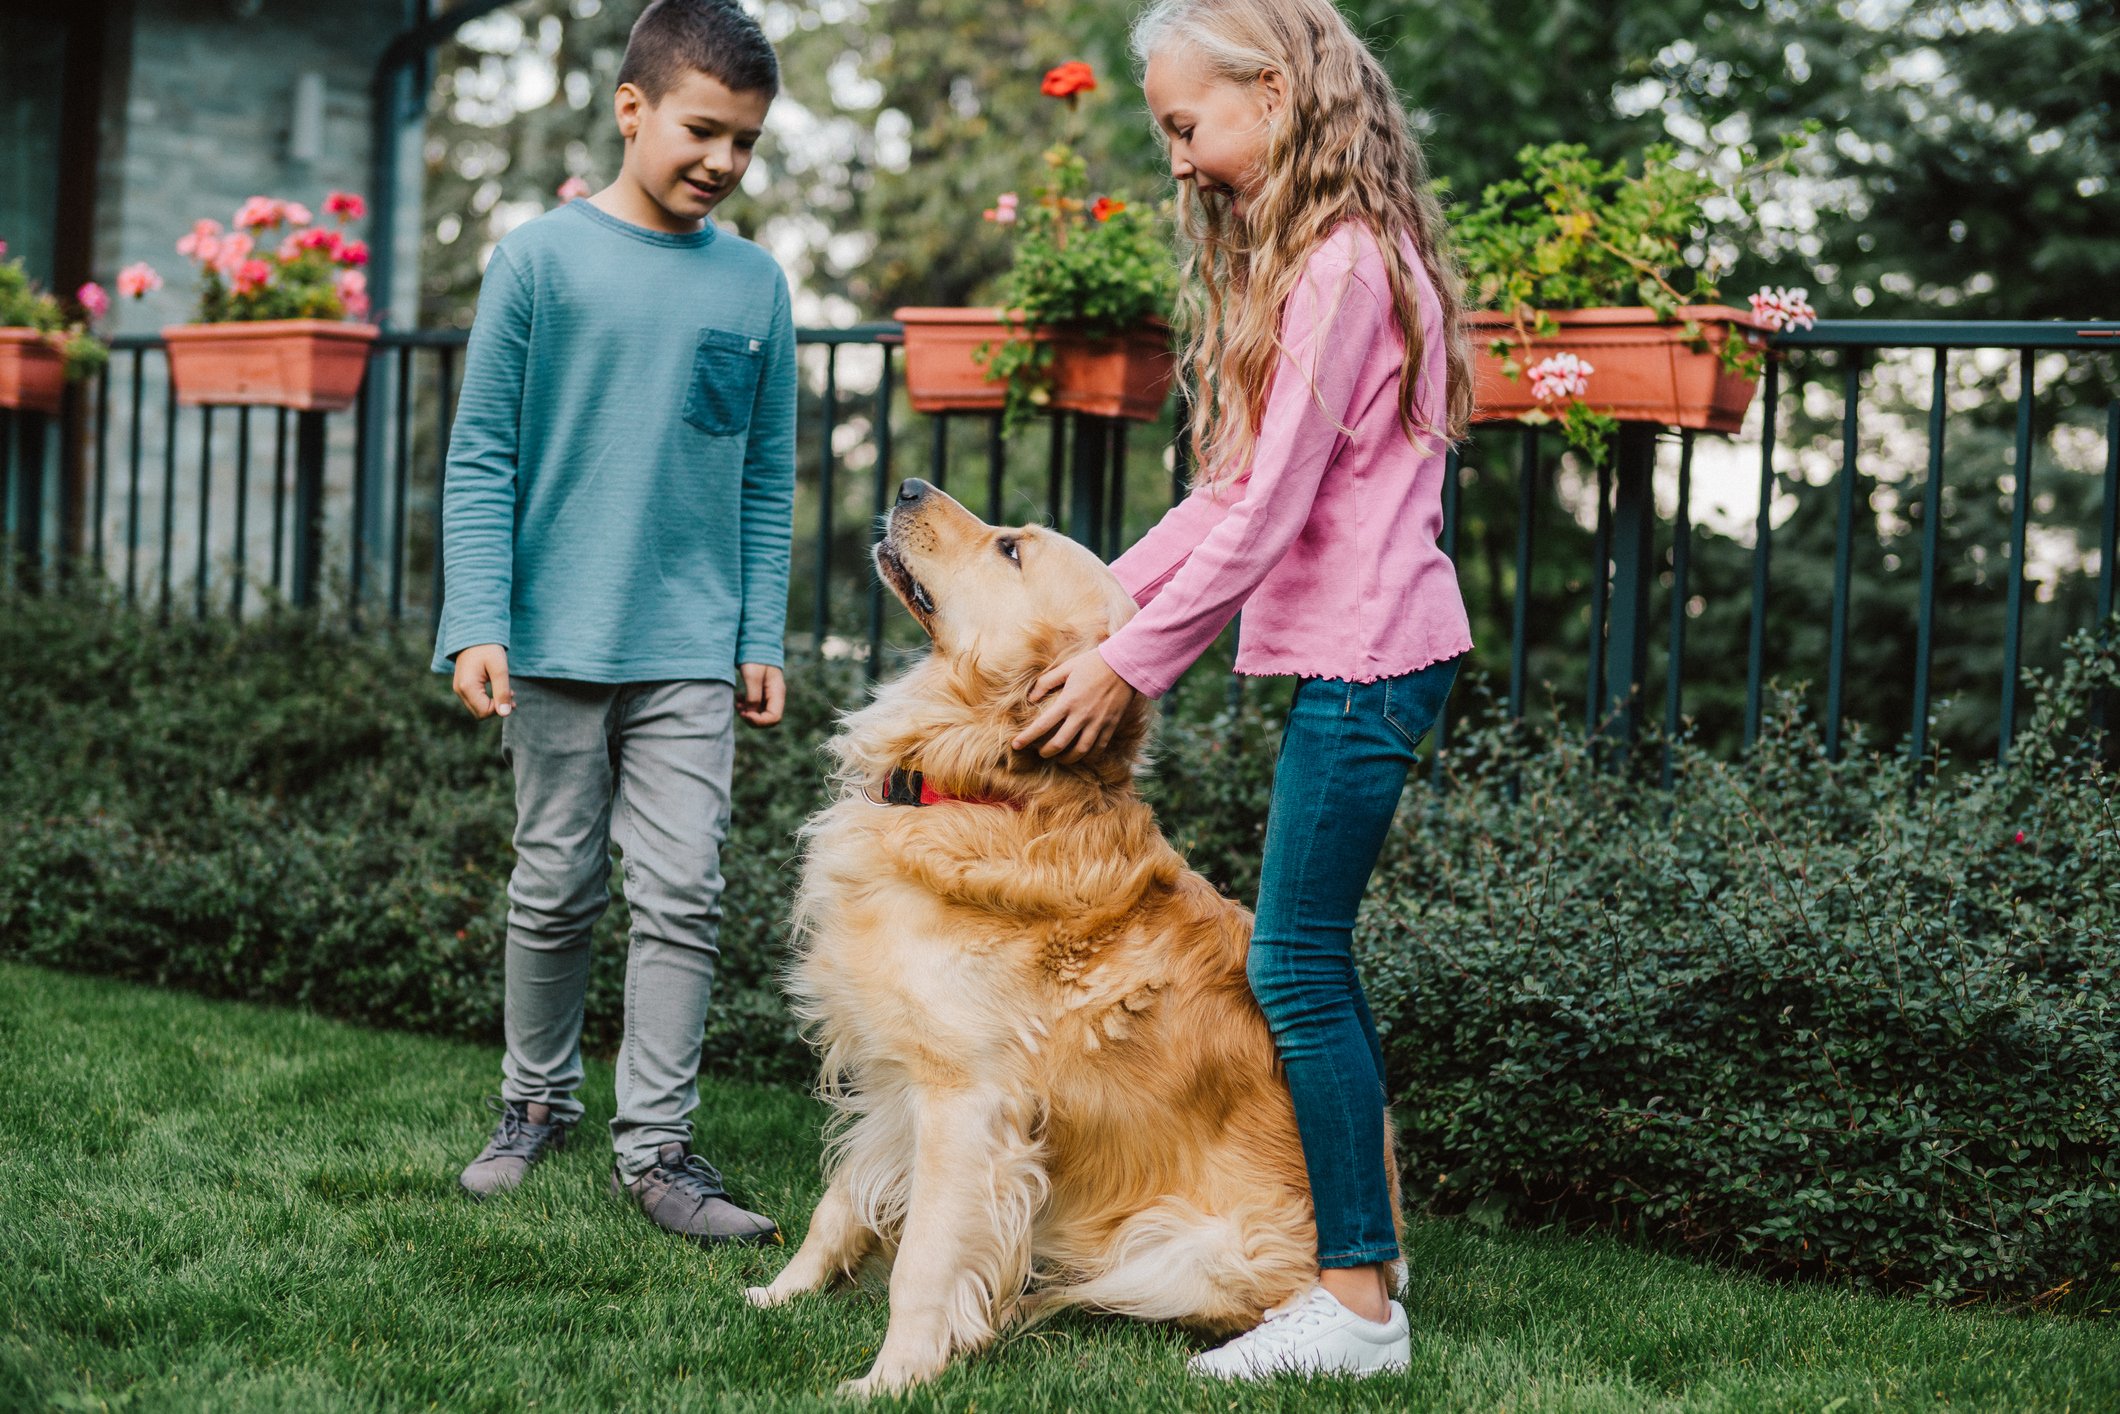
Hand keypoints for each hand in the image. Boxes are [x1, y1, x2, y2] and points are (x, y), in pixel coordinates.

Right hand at [452, 643, 511, 719]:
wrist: (474, 633)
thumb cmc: (488, 649)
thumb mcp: (500, 669)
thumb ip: (502, 692)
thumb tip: (505, 714)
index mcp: (467, 687)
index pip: (484, 712)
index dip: (499, 708)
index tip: (512, 695)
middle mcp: (459, 690)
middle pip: (479, 713)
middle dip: (497, 708)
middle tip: (513, 695)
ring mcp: (459, 688)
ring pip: (477, 708)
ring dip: (493, 704)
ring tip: (510, 692)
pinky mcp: (462, 685)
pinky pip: (475, 700)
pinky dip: (488, 699)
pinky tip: (500, 688)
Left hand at [738, 663, 785, 727]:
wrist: (755, 644)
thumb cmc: (755, 658)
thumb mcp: (752, 676)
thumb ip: (753, 696)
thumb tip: (750, 713)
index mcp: (777, 692)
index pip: (774, 718)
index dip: (759, 721)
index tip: (745, 713)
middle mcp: (775, 696)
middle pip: (768, 719)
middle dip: (752, 718)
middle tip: (739, 709)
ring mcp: (768, 695)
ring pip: (760, 714)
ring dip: (748, 713)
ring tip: (737, 703)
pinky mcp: (761, 693)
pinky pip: (755, 707)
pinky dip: (746, 707)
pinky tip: (738, 698)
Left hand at [1010, 647, 1138, 763]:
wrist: (1125, 664)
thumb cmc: (1093, 663)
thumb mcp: (1066, 667)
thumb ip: (1046, 683)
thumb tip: (1031, 698)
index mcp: (1068, 701)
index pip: (1042, 725)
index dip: (1027, 738)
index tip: (1016, 745)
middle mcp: (1082, 715)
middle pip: (1059, 744)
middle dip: (1046, 752)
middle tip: (1040, 753)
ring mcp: (1098, 722)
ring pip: (1080, 750)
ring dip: (1067, 758)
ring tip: (1060, 758)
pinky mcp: (1111, 725)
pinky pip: (1099, 747)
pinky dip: (1089, 755)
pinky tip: (1082, 755)